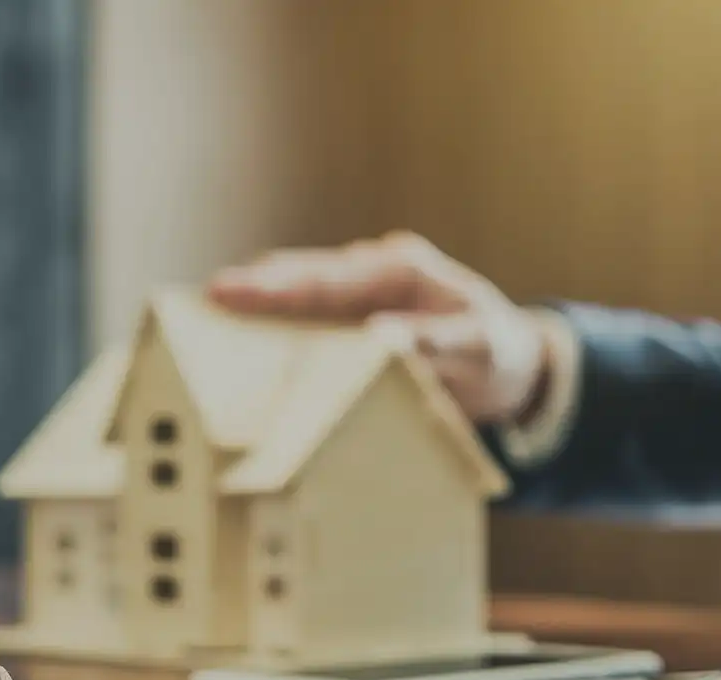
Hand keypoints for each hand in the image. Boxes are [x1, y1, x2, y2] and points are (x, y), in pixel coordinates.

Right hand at [207, 231, 556, 423]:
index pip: (334, 275)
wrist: (514, 369)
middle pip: (305, 278)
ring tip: (205, 318)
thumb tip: (380, 336)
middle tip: (209, 296)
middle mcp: (373, 274)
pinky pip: (309, 326)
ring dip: (259, 308)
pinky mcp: (353, 326)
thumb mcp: (478, 349)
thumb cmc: (497, 353)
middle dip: (258, 287)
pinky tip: (239, 346)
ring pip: (300, 298)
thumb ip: (433, 342)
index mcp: (403, 269)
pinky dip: (277, 333)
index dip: (284, 284)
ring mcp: (359, 300)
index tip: (240, 288)